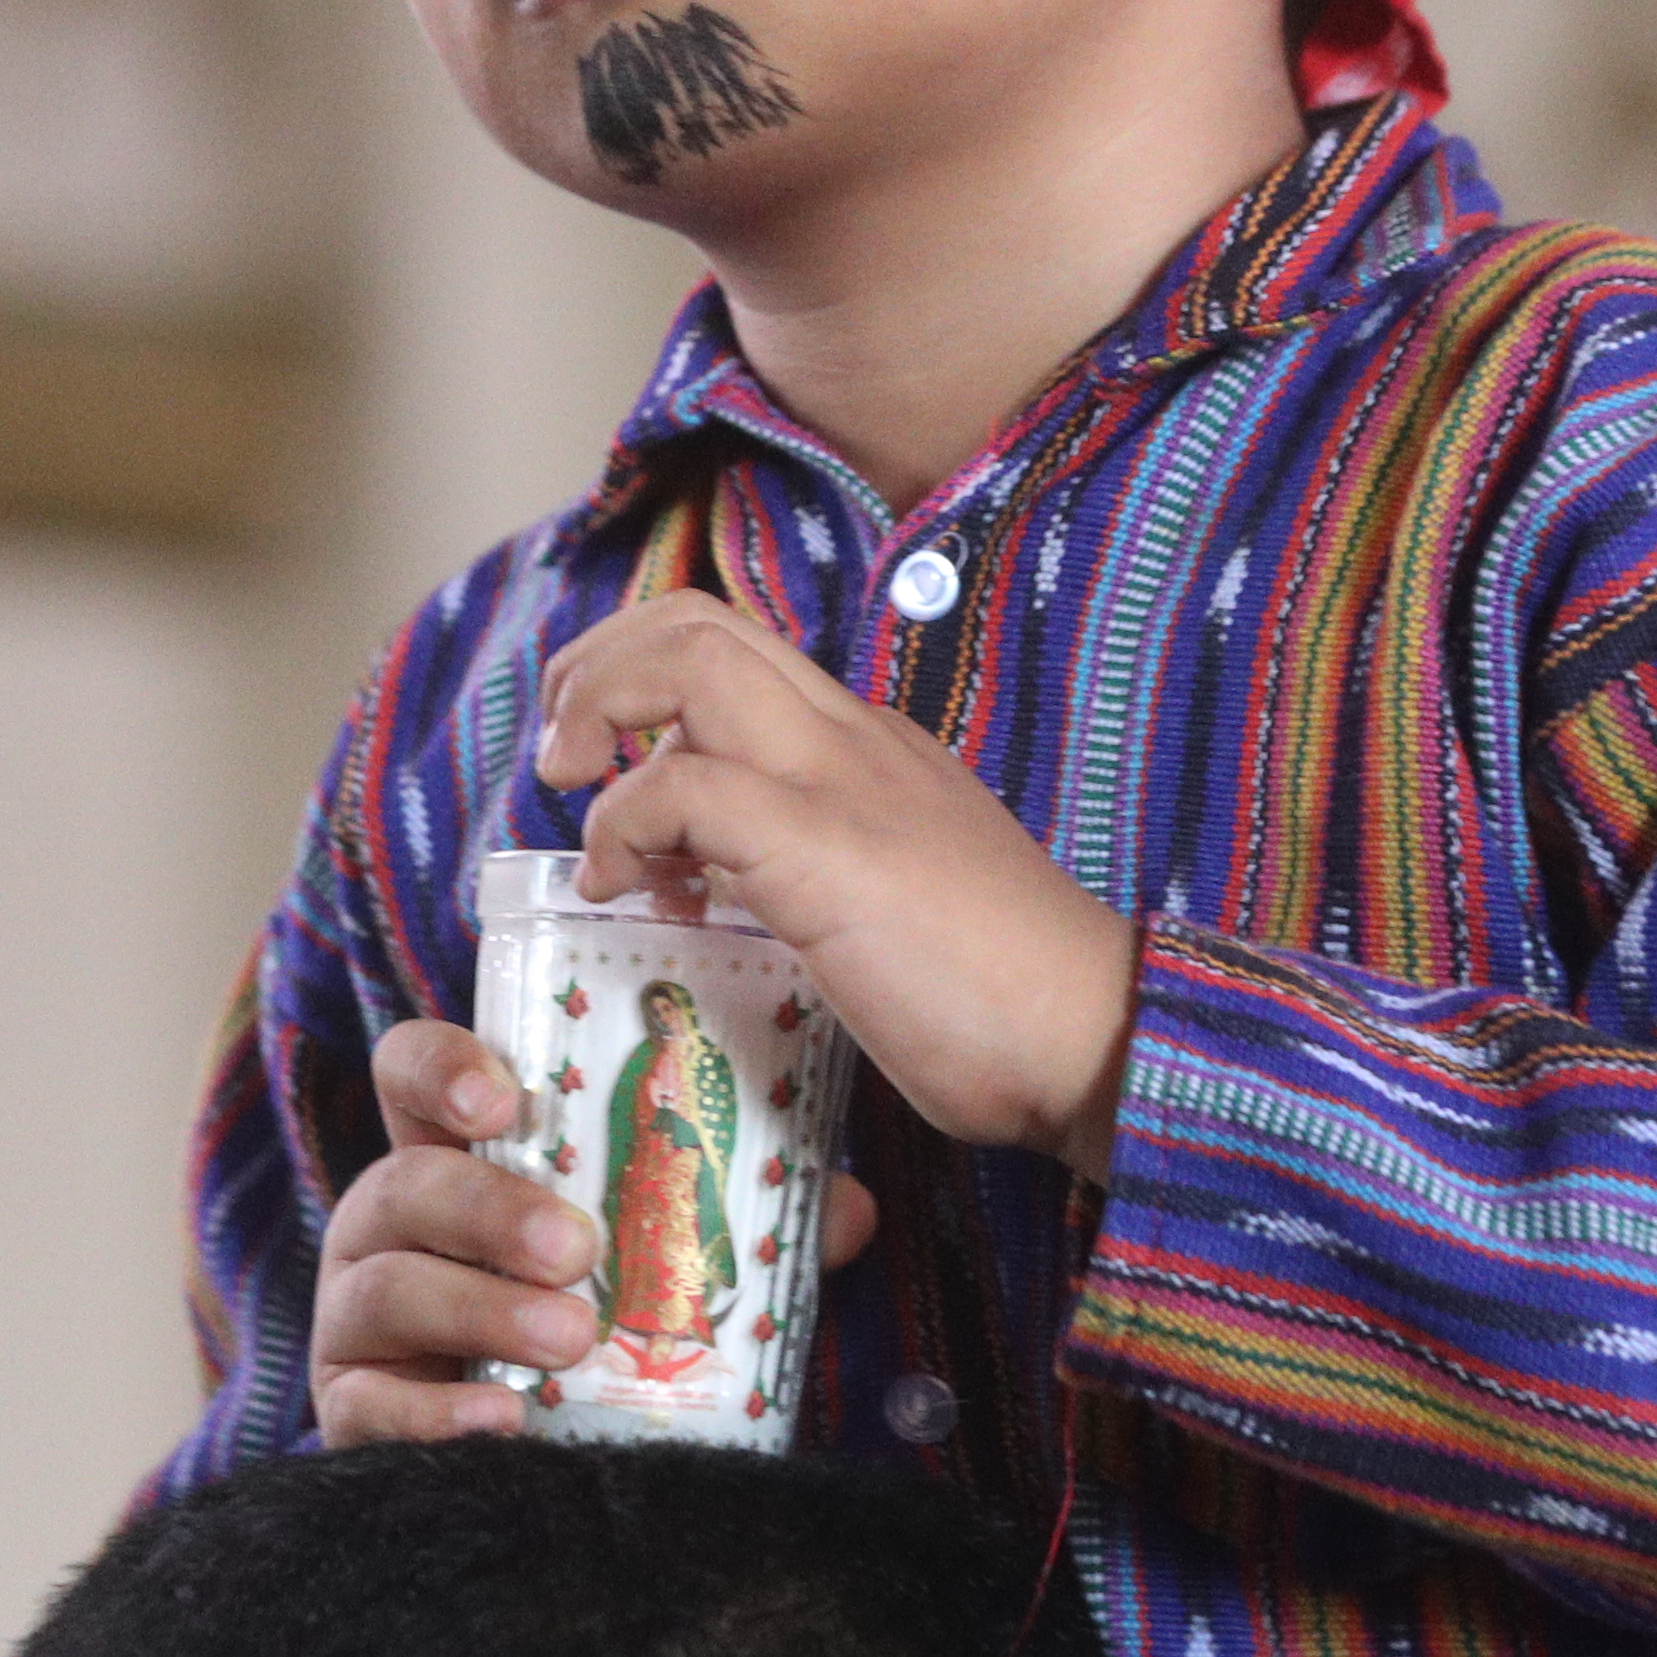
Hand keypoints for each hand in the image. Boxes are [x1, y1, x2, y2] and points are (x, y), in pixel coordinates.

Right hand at [312, 1016, 876, 1442]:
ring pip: (386, 1288)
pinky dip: (437, 1415)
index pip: (413, 1076)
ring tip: (570, 1335)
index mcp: (453, 1157)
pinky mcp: (353, 1408)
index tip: (509, 1102)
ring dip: (482, 1307)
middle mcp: (389, 1224)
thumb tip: (847, 1207)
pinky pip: (369, 1406)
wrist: (534, 1464)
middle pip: (403, 1182)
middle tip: (580, 1247)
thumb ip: (738, 1222)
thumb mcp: (655, 1255)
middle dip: (490, 1208)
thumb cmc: (588, 1317)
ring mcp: (358, 1316)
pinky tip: (504, 1422)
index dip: (444, 1069)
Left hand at [533, 590, 1140, 1176]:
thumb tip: (714, 883)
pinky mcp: (824, 853)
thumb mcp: (893, 899)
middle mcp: (852, 740)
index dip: (642, 670)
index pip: (737, 645)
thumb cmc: (1004, 998)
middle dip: (597, 665)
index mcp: (870, 746)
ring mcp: (841, 784)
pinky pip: (686, 786)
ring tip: (570, 792)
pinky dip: (623, 824)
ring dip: (597, 711)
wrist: (1097, 1036)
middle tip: (559, 752)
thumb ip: (811, 867)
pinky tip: (620, 888)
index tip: (602, 750)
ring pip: (690, 660)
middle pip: (699, 621)